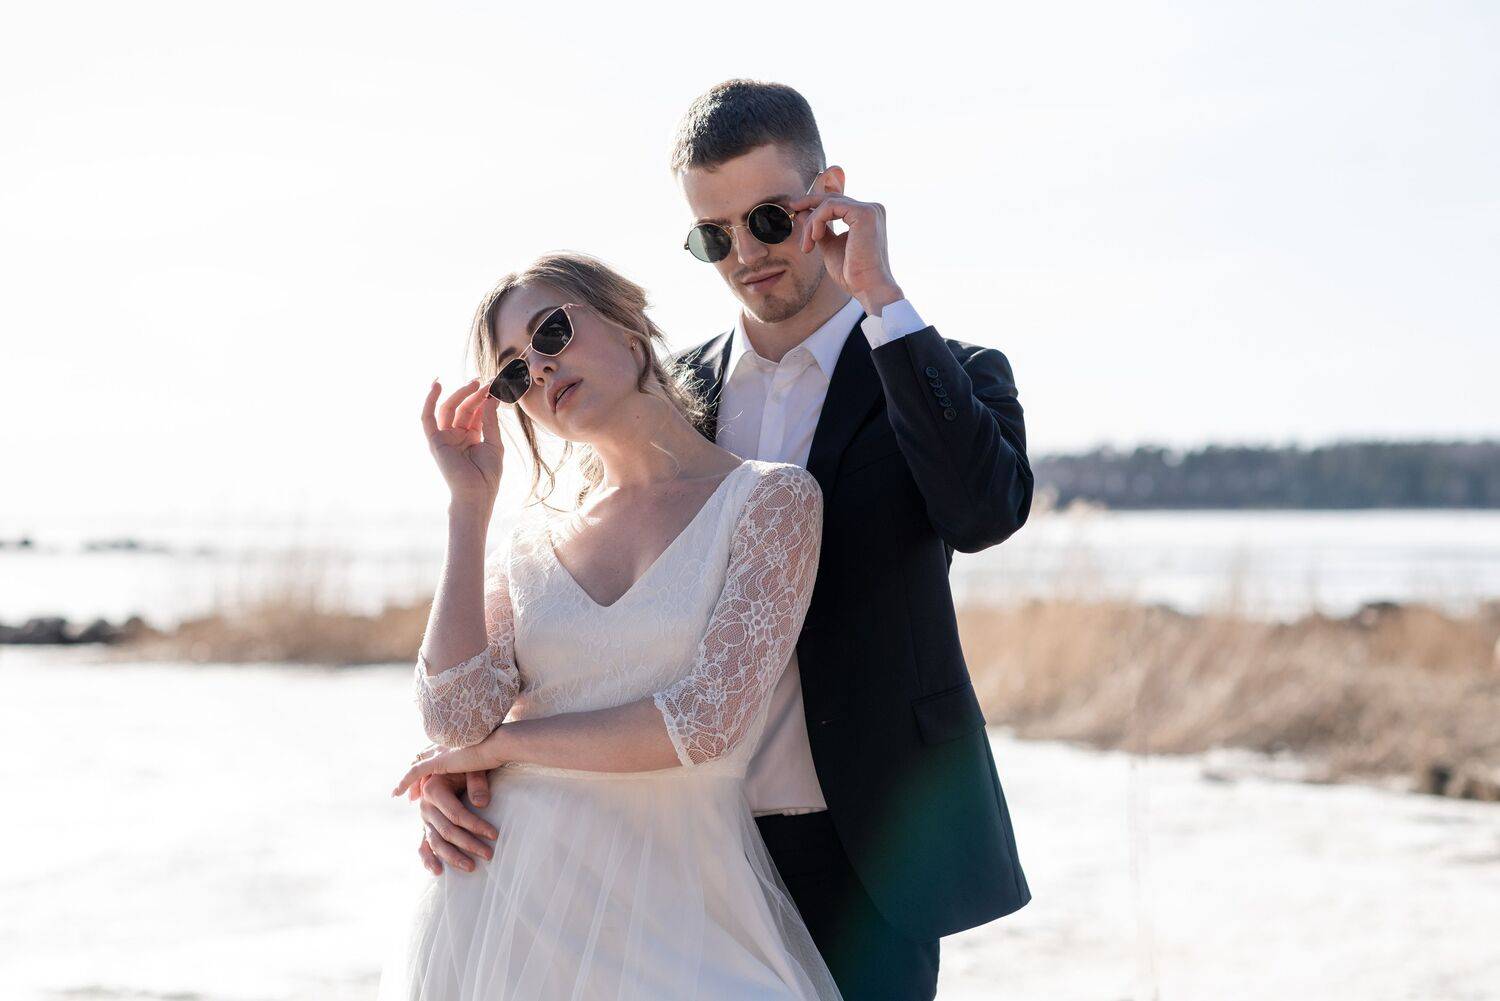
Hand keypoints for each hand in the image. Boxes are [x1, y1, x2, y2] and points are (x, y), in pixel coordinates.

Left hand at [391, 730, 507, 798]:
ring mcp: (439, 753)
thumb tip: (481, 803)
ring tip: (409, 798)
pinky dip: (405, 782)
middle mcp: (443, 746)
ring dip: (410, 783)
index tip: (427, 783)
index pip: (435, 755)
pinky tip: (397, 793)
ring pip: (417, 768)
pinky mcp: (438, 761)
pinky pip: (414, 772)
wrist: (498, 745)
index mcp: (454, 744)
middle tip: (415, 795)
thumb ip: (478, 782)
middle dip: (417, 777)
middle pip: (422, 759)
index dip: (429, 768)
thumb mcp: (484, 768)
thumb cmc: (497, 753)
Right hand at [413, 772, 496, 874]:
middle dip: (469, 844)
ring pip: (435, 842)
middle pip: (447, 831)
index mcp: (433, 789)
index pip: (455, 814)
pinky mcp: (425, 826)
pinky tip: (437, 871)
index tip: (494, 835)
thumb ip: (477, 782)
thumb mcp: (473, 766)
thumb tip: (482, 804)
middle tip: (489, 855)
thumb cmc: (467, 764)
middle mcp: (425, 805)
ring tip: (471, 867)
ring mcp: (424, 818)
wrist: (454, 764)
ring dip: (452, 857)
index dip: (475, 825)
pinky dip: (428, 859)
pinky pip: (423, 845)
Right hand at [422, 377, 503, 507]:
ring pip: (449, 409)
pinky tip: (436, 385)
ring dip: (461, 394)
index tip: (496, 384)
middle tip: (487, 381)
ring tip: (475, 382)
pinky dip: (429, 401)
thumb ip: (490, 420)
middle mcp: (456, 435)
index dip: (485, 398)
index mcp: (471, 436)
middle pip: (464, 407)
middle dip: (475, 393)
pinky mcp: (435, 441)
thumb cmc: (487, 475)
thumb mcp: (494, 443)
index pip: (476, 411)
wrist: (477, 494)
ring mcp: (445, 437)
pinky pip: (427, 418)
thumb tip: (491, 398)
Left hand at [789, 191, 903, 314]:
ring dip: (811, 223)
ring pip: (828, 204)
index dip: (814, 204)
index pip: (837, 203)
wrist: (868, 288)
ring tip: (807, 245)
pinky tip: (815, 238)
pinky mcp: (864, 213)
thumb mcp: (830, 247)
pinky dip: (817, 221)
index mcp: (866, 217)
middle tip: (792, 211)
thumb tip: (802, 213)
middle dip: (808, 205)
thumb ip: (819, 229)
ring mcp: (869, 209)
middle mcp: (871, 209)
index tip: (797, 211)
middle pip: (832, 199)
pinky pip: (830, 207)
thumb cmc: (853, 274)